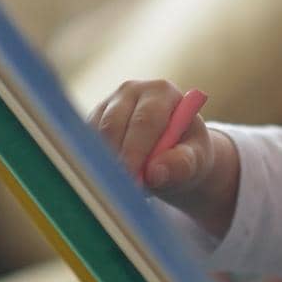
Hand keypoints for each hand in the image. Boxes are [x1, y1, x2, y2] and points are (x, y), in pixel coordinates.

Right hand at [89, 78, 213, 195]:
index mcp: (162, 92)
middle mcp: (132, 91)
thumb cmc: (188, 152)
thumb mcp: (196, 158)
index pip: (145, 120)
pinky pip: (84, 145)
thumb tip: (156, 172)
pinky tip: (113, 176)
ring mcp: (108, 104)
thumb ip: (182, 164)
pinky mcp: (92, 121)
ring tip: (126, 184)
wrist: (173, 150)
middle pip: (113, 125)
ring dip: (106, 164)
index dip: (137, 151)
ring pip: (95, 136)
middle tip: (121, 189)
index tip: (134, 180)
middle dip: (116, 160)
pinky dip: (95, 164)